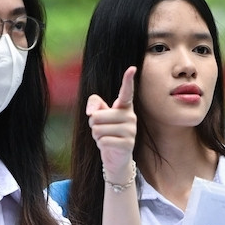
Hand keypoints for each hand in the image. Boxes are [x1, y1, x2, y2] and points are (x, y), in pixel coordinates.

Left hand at [86, 66, 136, 181]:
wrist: (116, 157)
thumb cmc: (107, 132)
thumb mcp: (99, 116)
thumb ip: (94, 105)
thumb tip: (92, 113)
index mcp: (124, 107)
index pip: (126, 92)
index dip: (128, 80)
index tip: (132, 68)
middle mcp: (130, 116)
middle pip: (97, 116)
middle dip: (93, 125)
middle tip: (101, 130)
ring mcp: (131, 130)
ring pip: (98, 129)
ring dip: (96, 136)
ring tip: (105, 138)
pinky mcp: (128, 143)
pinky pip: (103, 141)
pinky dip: (101, 145)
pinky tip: (108, 146)